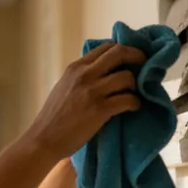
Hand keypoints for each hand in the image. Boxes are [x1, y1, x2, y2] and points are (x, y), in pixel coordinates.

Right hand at [24, 42, 144, 160]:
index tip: (131, 57)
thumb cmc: (53, 117)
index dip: (123, 49)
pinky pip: (128, 99)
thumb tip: (103, 71)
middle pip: (119, 53)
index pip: (105, 47)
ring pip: (127, 77)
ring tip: (134, 94)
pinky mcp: (100, 110)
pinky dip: (135, 103)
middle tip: (144, 67)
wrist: (43, 139)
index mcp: (75, 68)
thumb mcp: (64, 87)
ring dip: (136, 85)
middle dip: (137, 57)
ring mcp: (92, 92)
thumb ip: (81, 77)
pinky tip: (133, 107)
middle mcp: (84, 75)